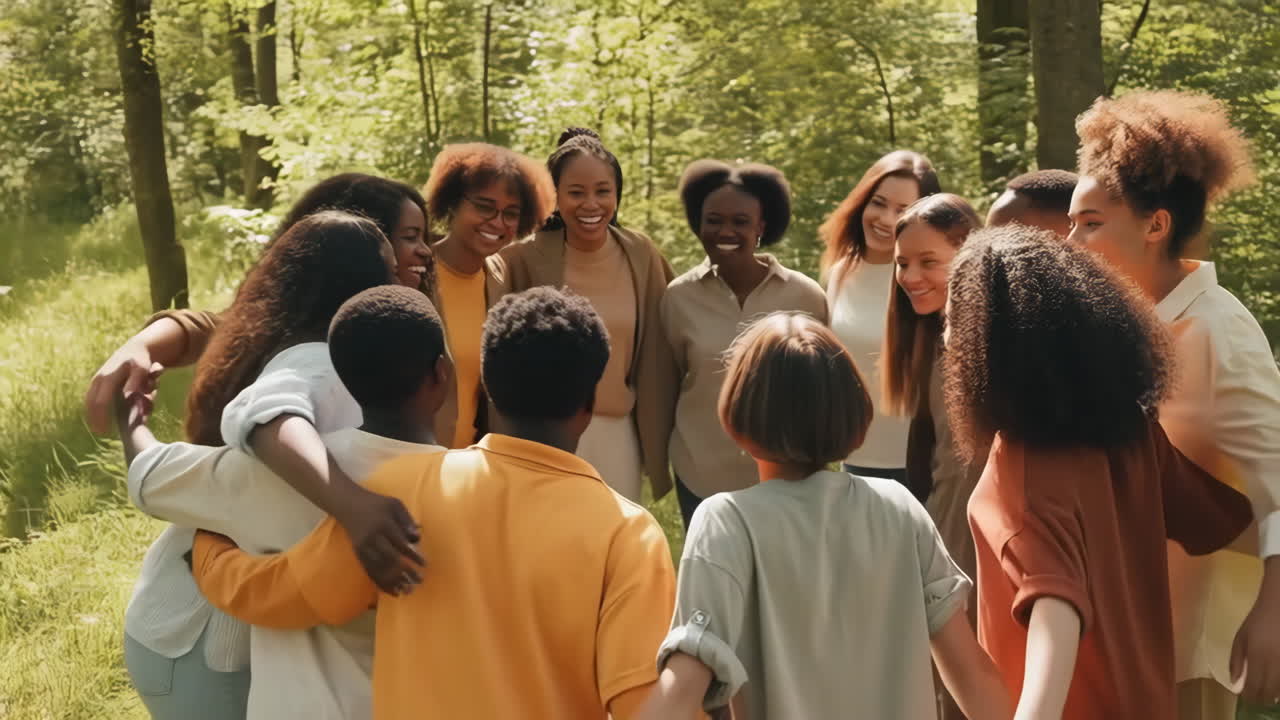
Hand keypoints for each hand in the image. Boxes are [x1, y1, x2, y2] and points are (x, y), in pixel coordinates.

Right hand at [85, 340, 161, 433]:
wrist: (136, 348)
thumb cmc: (142, 360)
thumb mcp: (142, 368)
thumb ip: (137, 380)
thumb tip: (129, 394)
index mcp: (108, 378)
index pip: (101, 402)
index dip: (102, 418)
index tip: (105, 431)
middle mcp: (99, 379)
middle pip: (91, 403)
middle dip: (94, 418)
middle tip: (99, 432)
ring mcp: (97, 379)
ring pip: (90, 400)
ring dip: (92, 414)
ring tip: (97, 428)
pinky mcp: (98, 381)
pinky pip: (92, 397)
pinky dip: (94, 408)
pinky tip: (98, 418)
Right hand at [334, 483, 424, 595]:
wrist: (349, 505)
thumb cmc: (377, 504)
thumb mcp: (395, 504)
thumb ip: (407, 520)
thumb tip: (418, 538)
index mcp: (383, 524)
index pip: (401, 544)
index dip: (413, 555)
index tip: (425, 564)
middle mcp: (372, 538)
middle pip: (391, 559)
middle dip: (406, 572)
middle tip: (420, 581)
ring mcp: (363, 548)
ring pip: (379, 569)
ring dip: (394, 581)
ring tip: (408, 591)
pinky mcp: (358, 554)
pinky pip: (370, 572)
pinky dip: (382, 583)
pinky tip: (393, 592)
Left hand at [1231, 562, 1279, 704]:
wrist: (1279, 604)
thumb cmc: (1258, 620)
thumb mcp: (1240, 637)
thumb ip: (1236, 660)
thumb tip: (1235, 683)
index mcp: (1258, 655)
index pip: (1254, 687)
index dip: (1251, 698)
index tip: (1248, 701)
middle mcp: (1275, 661)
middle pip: (1271, 691)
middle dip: (1264, 699)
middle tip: (1259, 700)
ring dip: (1275, 693)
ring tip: (1269, 694)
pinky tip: (1277, 682)